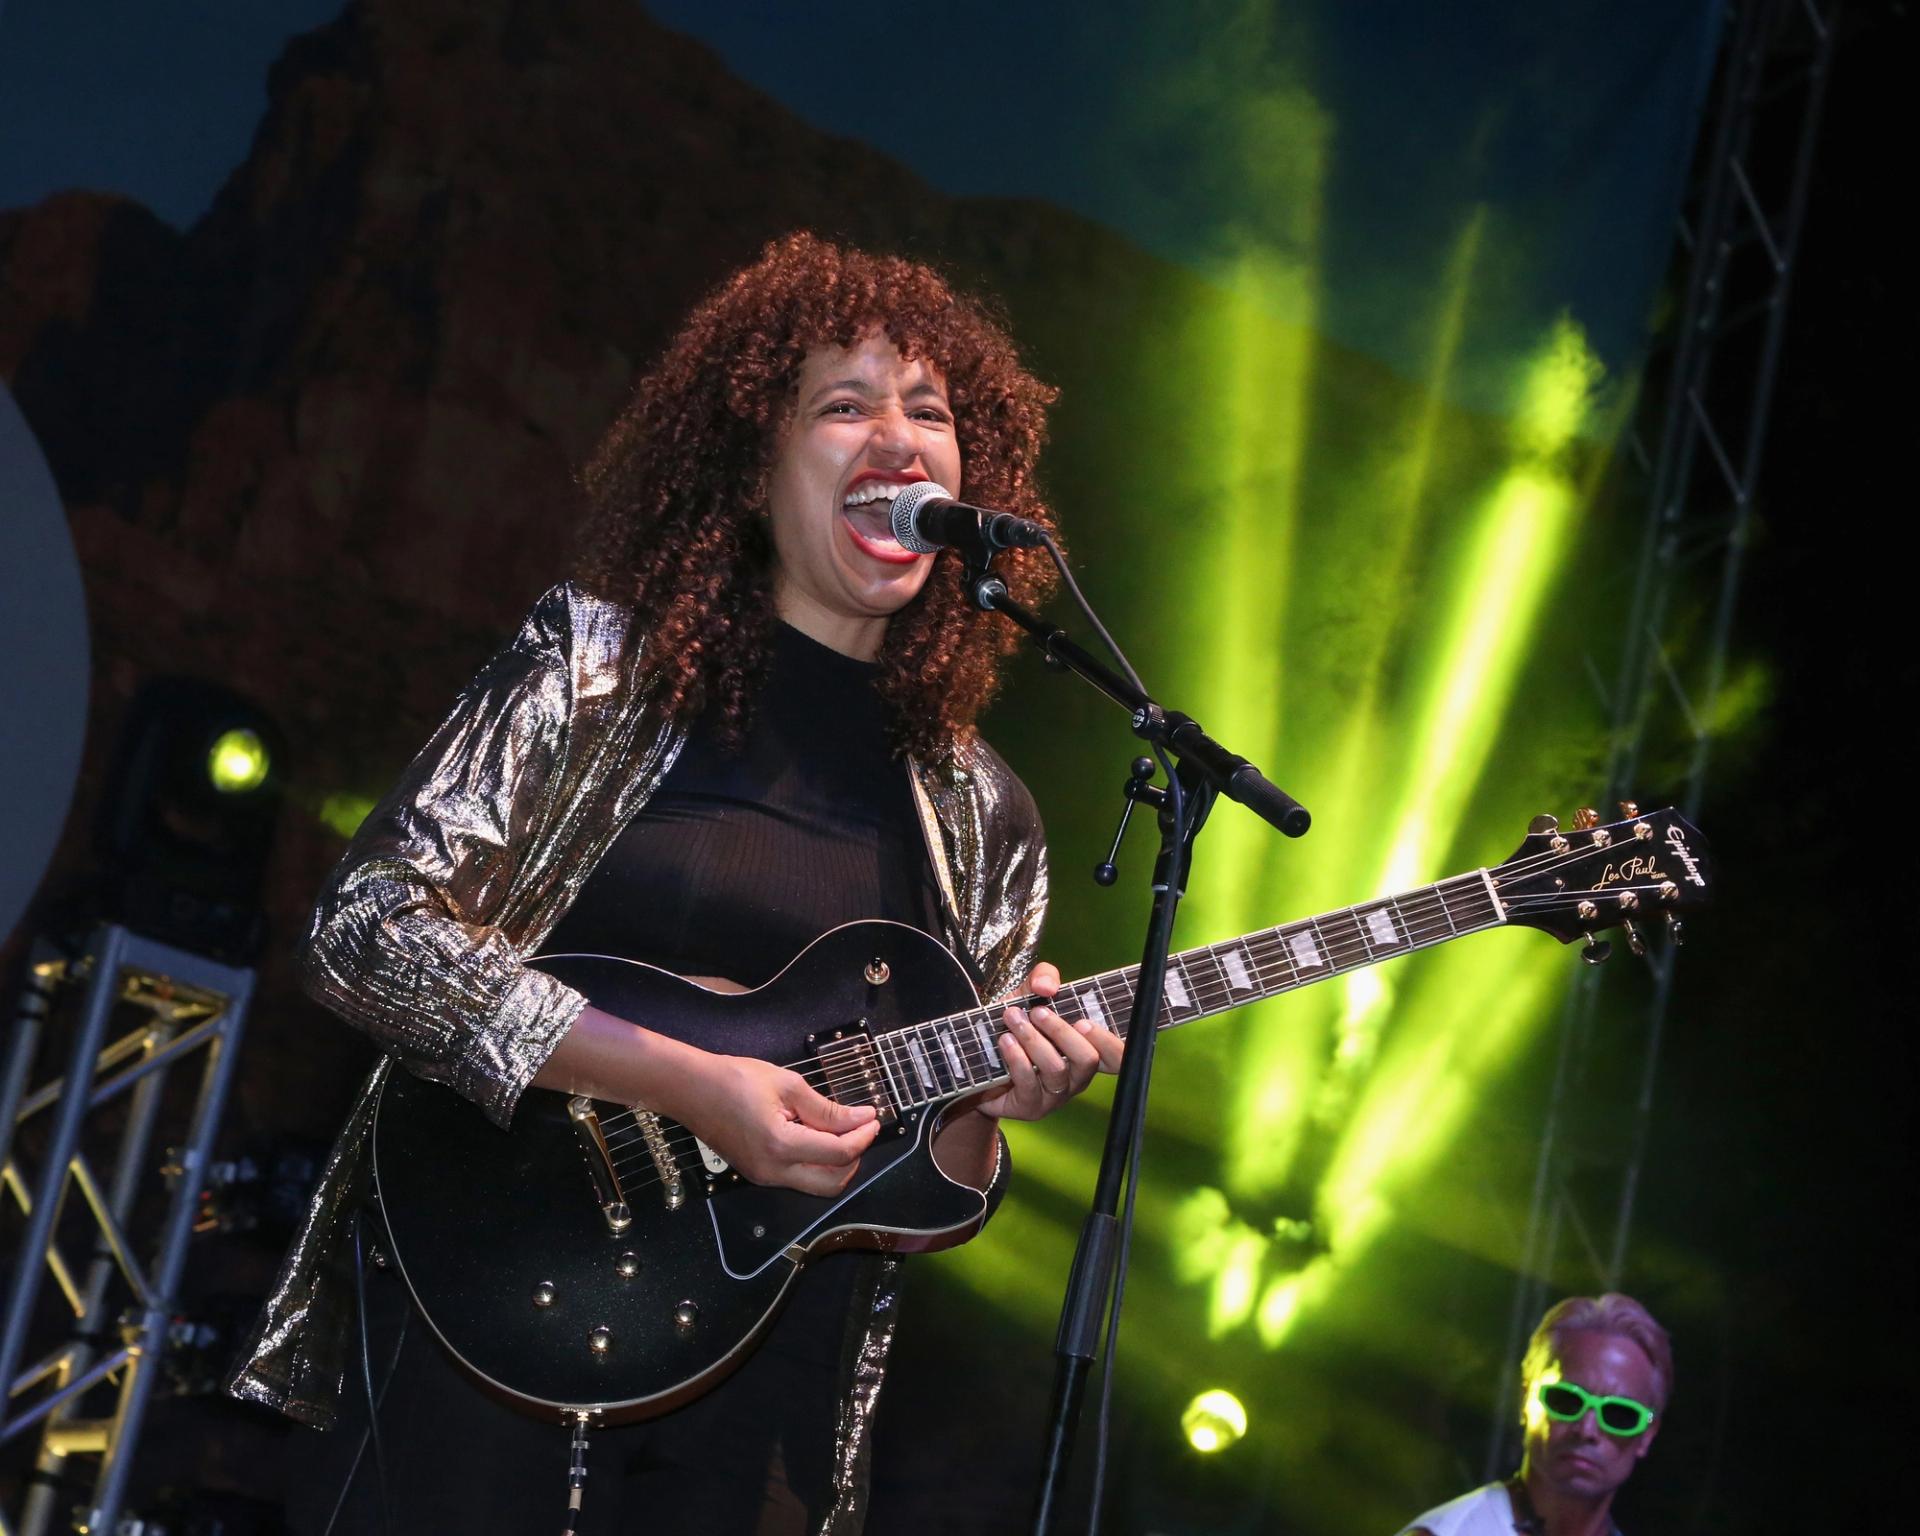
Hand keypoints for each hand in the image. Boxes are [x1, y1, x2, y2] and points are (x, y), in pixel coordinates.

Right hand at [670, 1052, 879, 1196]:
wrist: (690, 1089)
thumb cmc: (735, 1079)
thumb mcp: (788, 1085)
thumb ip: (827, 1109)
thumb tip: (862, 1118)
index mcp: (781, 1146)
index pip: (838, 1153)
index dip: (863, 1136)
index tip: (874, 1116)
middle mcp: (773, 1172)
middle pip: (832, 1183)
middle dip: (855, 1157)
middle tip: (862, 1128)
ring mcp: (764, 1178)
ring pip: (816, 1185)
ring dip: (836, 1163)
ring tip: (841, 1129)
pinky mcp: (758, 1175)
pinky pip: (798, 1178)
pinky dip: (816, 1162)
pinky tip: (817, 1135)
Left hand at [975, 962, 1122, 1121]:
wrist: (978, 1060)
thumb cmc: (1013, 1028)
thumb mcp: (1028, 994)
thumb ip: (1043, 978)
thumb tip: (1048, 986)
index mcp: (1085, 1051)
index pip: (1117, 1056)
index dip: (1111, 1042)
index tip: (1083, 1020)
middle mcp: (1076, 1076)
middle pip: (1088, 1060)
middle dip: (1062, 1031)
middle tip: (1037, 1012)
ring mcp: (1055, 1095)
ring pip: (1056, 1069)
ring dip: (1033, 1039)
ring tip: (1012, 1019)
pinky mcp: (1031, 1107)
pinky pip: (1029, 1083)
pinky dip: (1016, 1058)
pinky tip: (1004, 1041)